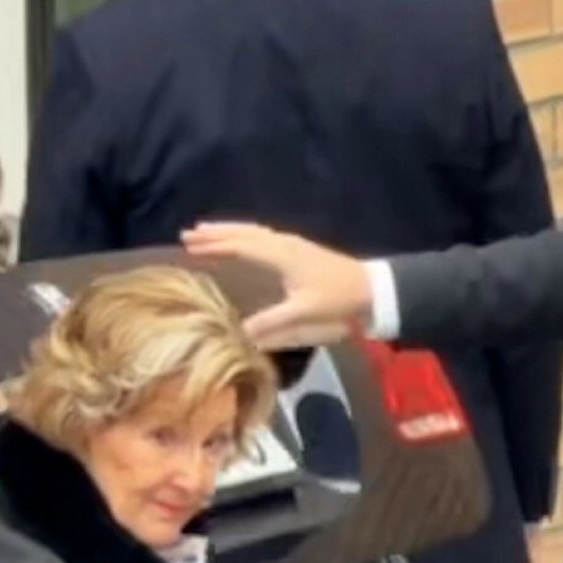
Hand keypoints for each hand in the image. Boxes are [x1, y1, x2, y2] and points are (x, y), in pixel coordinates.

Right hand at [181, 221, 371, 348]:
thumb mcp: (305, 314)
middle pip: (244, 232)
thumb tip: (239, 332)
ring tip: (206, 232)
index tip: (189, 247)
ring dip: (229, 230)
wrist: (373, 289)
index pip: (240, 246)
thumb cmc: (339, 299)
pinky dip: (244, 234)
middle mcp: (284, 244)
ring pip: (254, 231)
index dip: (214, 246)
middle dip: (215, 232)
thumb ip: (272, 322)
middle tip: (188, 234)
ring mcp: (293, 243)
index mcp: (281, 255)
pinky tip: (242, 240)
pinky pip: (263, 235)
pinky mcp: (299, 248)